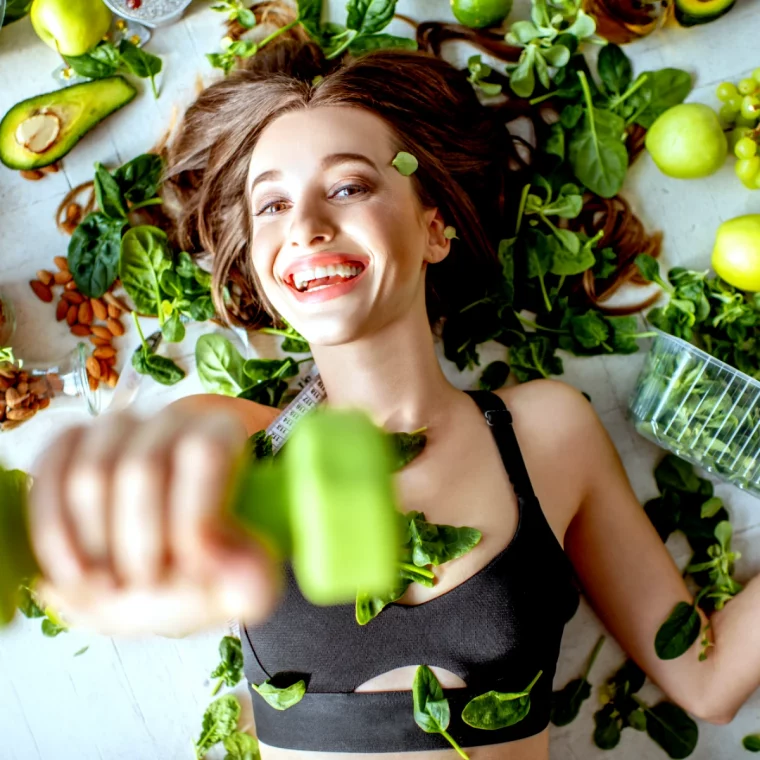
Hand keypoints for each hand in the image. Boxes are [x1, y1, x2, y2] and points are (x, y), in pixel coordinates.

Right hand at [28, 406, 280, 636]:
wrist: (167, 570)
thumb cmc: (208, 569)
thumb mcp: (245, 584)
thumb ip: (253, 583)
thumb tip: (242, 578)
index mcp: (220, 435)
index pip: (203, 452)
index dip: (192, 516)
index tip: (194, 571)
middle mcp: (167, 421)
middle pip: (140, 468)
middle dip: (140, 544)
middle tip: (150, 588)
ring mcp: (114, 431)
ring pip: (88, 474)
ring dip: (94, 545)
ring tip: (114, 590)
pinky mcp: (69, 447)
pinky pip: (47, 475)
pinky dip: (52, 533)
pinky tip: (73, 575)